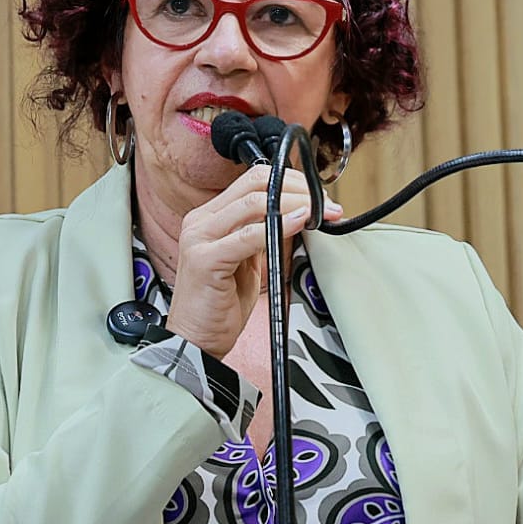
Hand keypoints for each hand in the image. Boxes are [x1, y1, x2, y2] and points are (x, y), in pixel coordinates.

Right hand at [164, 165, 341, 358]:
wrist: (197, 342)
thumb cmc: (220, 305)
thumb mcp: (249, 261)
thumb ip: (265, 235)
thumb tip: (299, 214)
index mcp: (210, 218)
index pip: (253, 181)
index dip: (290, 182)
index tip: (318, 196)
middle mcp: (201, 222)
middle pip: (254, 184)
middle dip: (297, 190)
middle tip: (325, 204)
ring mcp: (199, 238)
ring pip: (253, 204)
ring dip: (295, 205)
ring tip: (319, 213)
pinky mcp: (205, 260)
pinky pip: (248, 236)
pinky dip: (278, 227)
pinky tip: (299, 223)